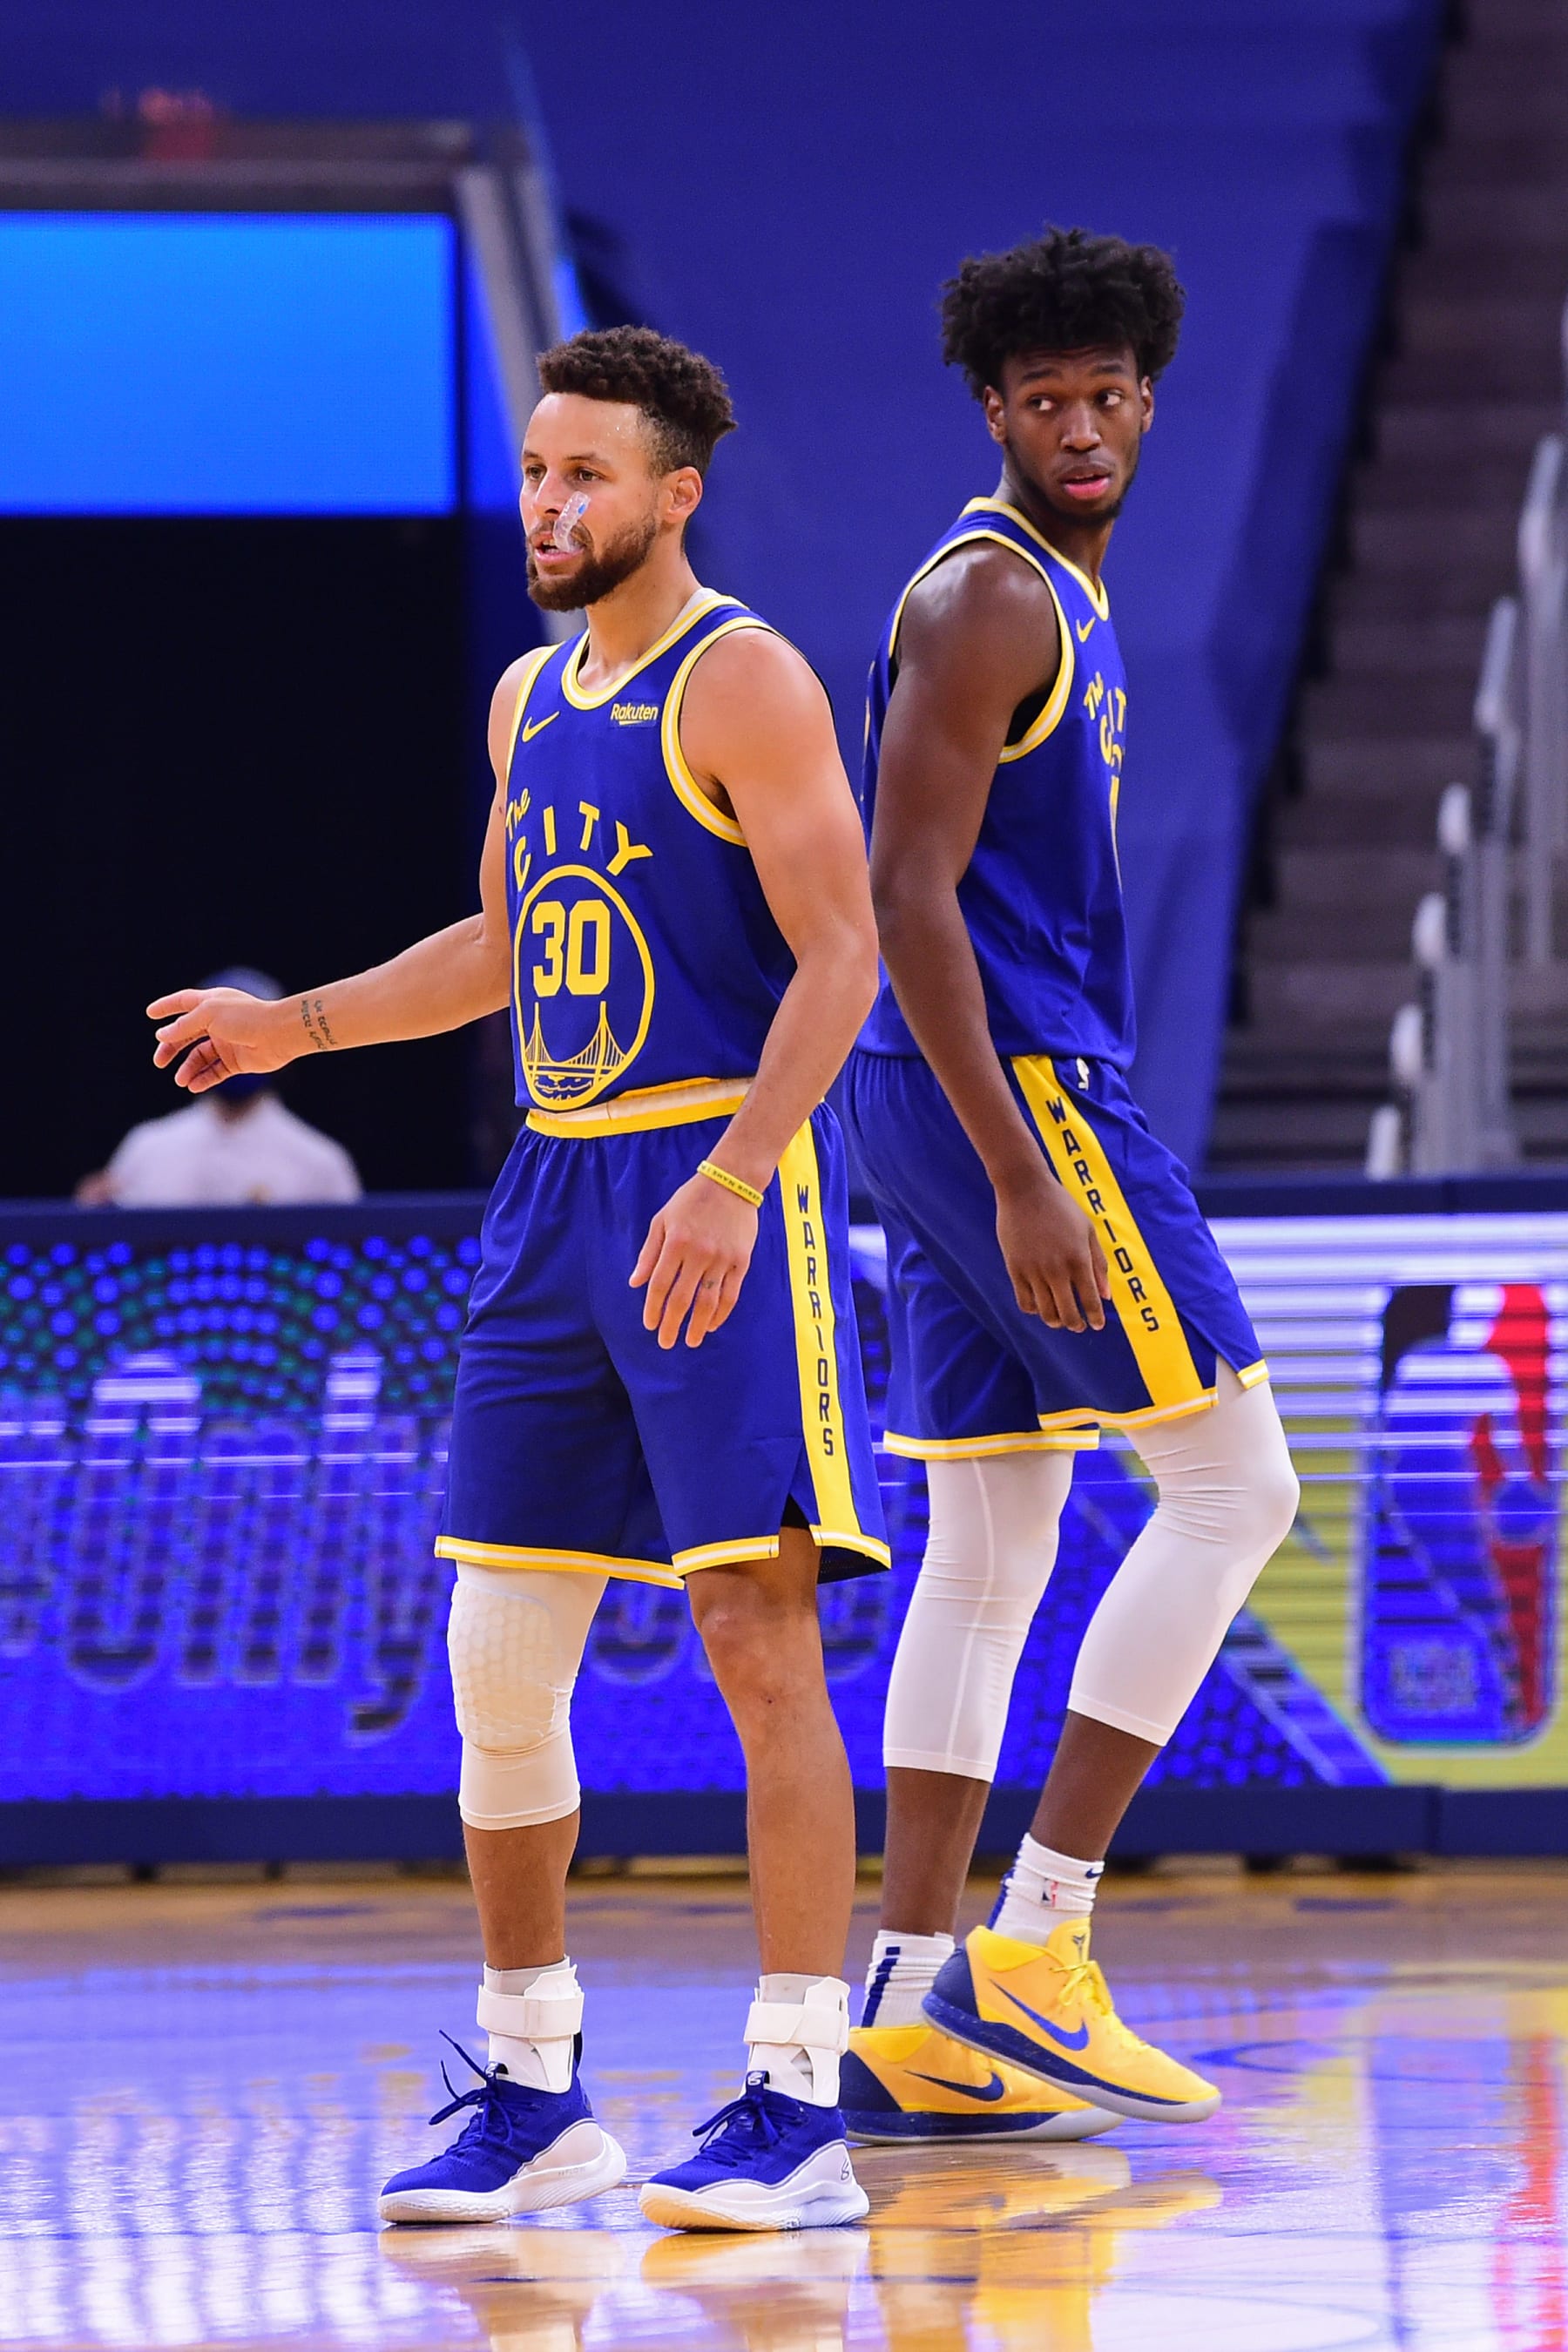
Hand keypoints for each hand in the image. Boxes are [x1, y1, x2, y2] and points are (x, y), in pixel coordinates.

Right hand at [147, 987, 296, 1092]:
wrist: (279, 1035)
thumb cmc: (246, 1018)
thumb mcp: (208, 1015)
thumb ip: (183, 1026)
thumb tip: (161, 1035)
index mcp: (211, 1003)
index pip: (184, 1002)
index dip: (167, 1007)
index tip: (150, 1014)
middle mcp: (218, 1022)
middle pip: (186, 1035)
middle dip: (171, 1048)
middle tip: (159, 1062)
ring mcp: (227, 1042)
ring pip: (199, 1057)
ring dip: (187, 1069)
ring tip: (180, 1080)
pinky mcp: (236, 1061)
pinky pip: (214, 1072)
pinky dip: (203, 1079)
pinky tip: (193, 1086)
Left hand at [630, 1170, 759, 1349]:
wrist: (732, 1182)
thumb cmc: (691, 1200)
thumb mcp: (662, 1220)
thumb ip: (649, 1253)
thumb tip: (635, 1283)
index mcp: (676, 1243)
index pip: (661, 1284)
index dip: (654, 1308)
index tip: (650, 1325)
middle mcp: (699, 1254)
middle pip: (683, 1298)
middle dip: (672, 1324)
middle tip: (666, 1343)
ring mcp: (722, 1259)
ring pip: (709, 1301)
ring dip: (698, 1325)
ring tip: (691, 1341)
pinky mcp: (741, 1261)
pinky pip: (731, 1294)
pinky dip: (722, 1313)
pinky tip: (712, 1325)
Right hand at [993, 1159, 1110, 1332]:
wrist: (1025, 1189)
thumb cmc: (1061, 1206)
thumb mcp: (1087, 1230)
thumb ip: (1099, 1264)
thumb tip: (1106, 1295)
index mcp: (1079, 1258)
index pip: (1090, 1300)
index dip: (1095, 1317)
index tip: (1097, 1325)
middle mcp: (1057, 1269)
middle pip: (1068, 1313)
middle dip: (1077, 1325)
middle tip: (1079, 1326)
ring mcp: (1034, 1271)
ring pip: (1046, 1312)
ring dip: (1056, 1322)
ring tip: (1060, 1320)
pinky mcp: (1015, 1269)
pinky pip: (1025, 1302)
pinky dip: (1035, 1309)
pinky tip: (1041, 1305)